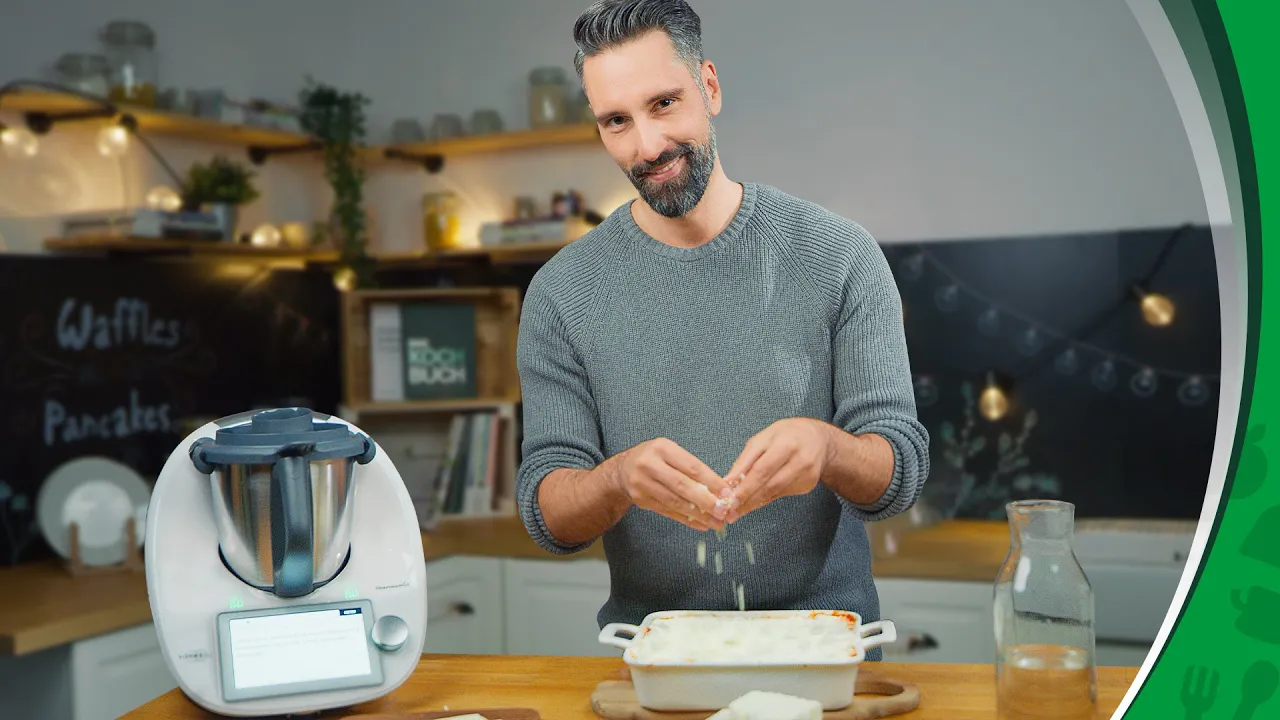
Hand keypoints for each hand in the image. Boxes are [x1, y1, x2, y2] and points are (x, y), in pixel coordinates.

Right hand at [612, 437, 729, 530]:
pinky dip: (686, 519)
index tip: (727, 493)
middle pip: (682, 485)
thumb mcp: (670, 452)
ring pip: (675, 501)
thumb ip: (690, 467)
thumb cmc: (655, 459)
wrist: (622, 470)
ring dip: (698, 514)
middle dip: (706, 500)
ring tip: (716, 522)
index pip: (691, 466)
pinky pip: (667, 511)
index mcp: (662, 448)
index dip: (711, 481)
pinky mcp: (640, 500)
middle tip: (723, 511)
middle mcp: (649, 464)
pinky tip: (701, 524)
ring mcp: (642, 483)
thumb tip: (719, 489)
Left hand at [722, 418, 835, 521]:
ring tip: (738, 511)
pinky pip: (782, 493)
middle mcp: (800, 461)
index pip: (762, 470)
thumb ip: (746, 460)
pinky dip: (766, 498)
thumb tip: (729, 481)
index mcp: (786, 445)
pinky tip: (754, 502)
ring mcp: (807, 475)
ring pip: (775, 493)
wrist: (818, 439)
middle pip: (770, 485)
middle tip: (730, 511)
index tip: (730, 500)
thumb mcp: (763, 438)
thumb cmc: (786, 435)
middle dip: (748, 500)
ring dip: (755, 503)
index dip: (746, 487)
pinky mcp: (809, 485)